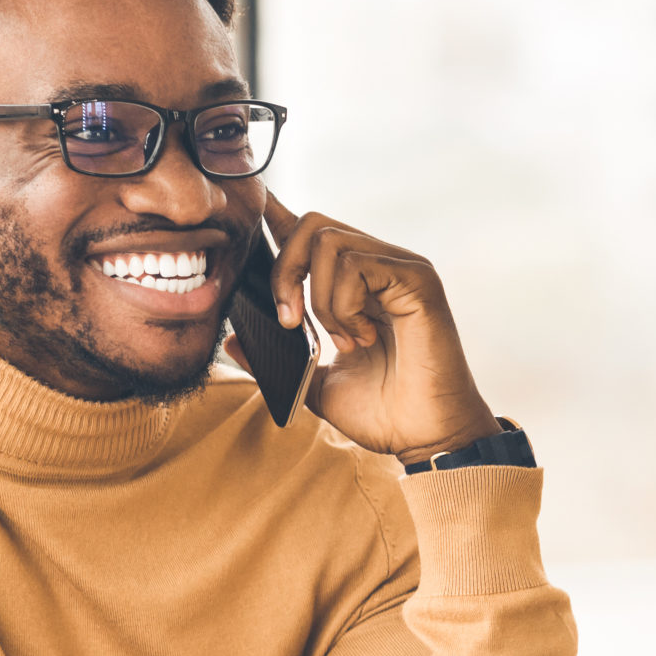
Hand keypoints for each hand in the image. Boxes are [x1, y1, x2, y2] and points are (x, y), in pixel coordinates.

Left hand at [234, 194, 501, 463]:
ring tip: (342, 341)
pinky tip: (363, 337)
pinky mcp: (418, 278)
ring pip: (330, 241)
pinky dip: (344, 305)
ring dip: (319, 298)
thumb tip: (231, 340)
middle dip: (285, 270)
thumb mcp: (314, 384)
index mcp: (357, 284)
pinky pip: (357, 265)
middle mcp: (380, 266)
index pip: (312, 233)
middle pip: (313, 224)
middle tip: (289, 322)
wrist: (424, 438)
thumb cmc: (383, 413)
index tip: (254, 218)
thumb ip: (277, 359)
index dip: (279, 220)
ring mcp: (401, 268)